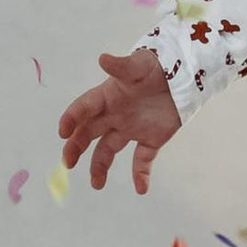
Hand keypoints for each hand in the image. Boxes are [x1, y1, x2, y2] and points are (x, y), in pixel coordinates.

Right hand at [57, 45, 182, 193]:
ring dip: (100, 167)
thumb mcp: (139, 65)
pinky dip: (141, 174)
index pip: (84, 108)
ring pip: (108, 150)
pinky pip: (142, 159)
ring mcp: (132, 128)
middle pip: (89, 133)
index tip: (63, 132)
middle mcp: (115, 114)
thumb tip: (102, 58)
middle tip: (68, 163)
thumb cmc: (157, 66)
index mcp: (108, 96)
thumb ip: (121, 66)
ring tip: (97, 184)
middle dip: (76, 147)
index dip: (72, 118)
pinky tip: (141, 188)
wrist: (184, 74)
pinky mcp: (151, 138)